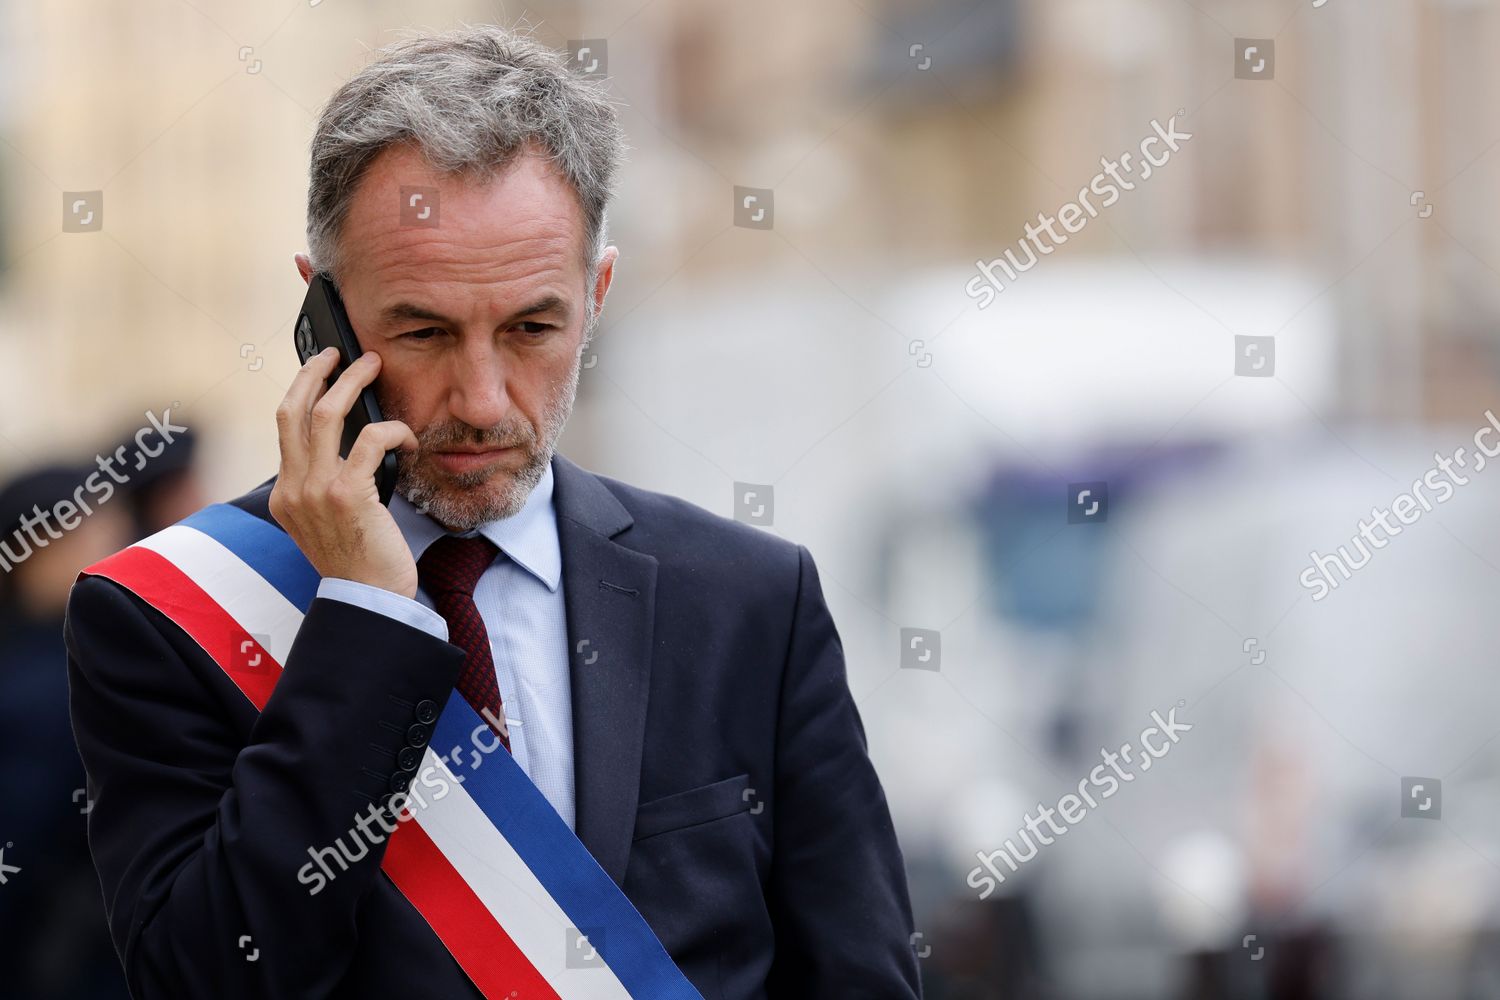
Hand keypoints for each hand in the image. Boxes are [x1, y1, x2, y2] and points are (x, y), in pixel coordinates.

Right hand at [269, 347, 419, 597]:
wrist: (369, 602)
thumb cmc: (361, 562)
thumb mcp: (330, 522)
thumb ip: (328, 486)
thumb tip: (354, 443)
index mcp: (285, 495)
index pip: (284, 427)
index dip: (301, 390)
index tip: (318, 370)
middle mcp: (292, 489)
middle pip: (293, 409)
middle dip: (316, 371)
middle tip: (339, 352)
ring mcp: (315, 491)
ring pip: (326, 414)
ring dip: (351, 382)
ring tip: (373, 366)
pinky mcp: (346, 495)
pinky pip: (368, 440)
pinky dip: (393, 431)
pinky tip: (409, 439)